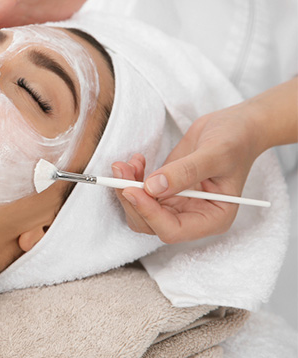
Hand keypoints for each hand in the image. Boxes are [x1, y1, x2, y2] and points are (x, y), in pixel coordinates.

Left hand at [111, 104, 264, 243]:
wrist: (234, 127)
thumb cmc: (235, 141)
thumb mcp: (215, 153)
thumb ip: (185, 172)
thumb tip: (153, 188)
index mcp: (212, 218)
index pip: (172, 230)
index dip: (149, 213)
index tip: (131, 189)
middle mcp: (193, 217)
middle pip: (149, 223)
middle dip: (131, 199)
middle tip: (121, 170)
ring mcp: (177, 204)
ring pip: (140, 209)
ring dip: (126, 188)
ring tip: (126, 163)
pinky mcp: (166, 190)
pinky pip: (140, 193)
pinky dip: (131, 179)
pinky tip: (136, 161)